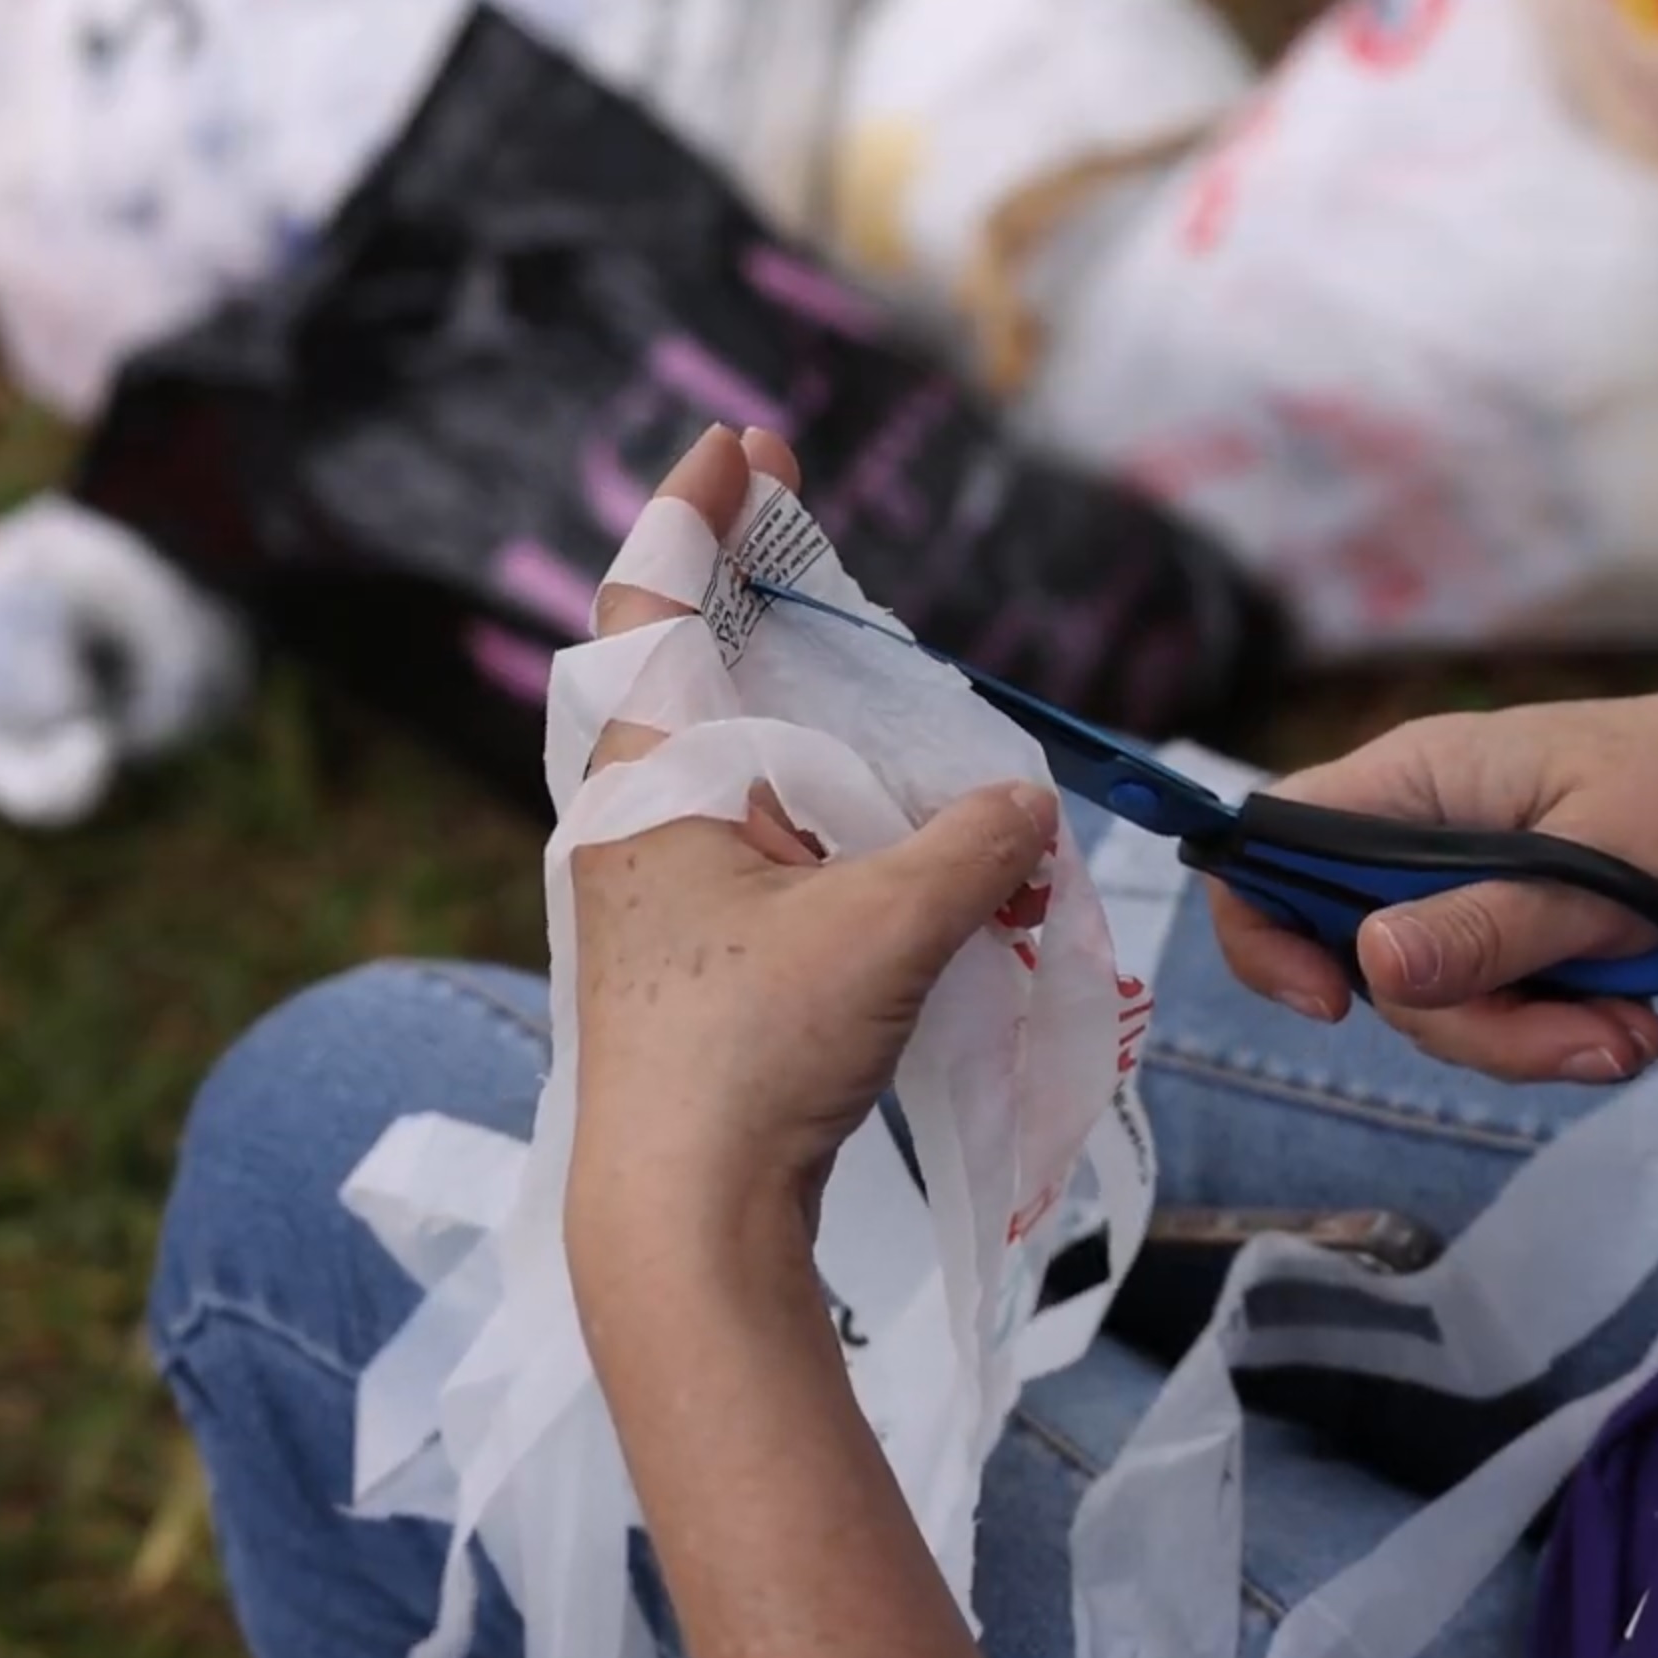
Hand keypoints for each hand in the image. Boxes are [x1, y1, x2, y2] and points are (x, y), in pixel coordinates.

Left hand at [561, 426, 1066, 1257]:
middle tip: (799, 520)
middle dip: (745, 587)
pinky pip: (751, 829)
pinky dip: (807, 792)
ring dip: (785, 700)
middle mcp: (634, 821)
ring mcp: (654, 890)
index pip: (651, 602)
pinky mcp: (686, 952)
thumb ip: (972, 843)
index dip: (694, 510)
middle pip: (680, 665)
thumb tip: (1022, 800)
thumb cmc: (752, 1054)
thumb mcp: (890, 928)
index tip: (743, 440)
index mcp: (650, 784)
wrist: (678, 1217)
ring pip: (720, 755)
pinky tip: (874, 815)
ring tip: (854, 664)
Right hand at [1211, 682, 1657, 1085]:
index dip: (1267, 932)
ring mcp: (1471, 878)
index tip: (1335, 1005)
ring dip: (1530, 1041)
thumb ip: (1487, 927)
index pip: (1272, 843)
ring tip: (1637, 1038)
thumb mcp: (1603, 875)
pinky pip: (1495, 1001)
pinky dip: (1558, 1030)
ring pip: (1437, 998)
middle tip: (1586, 1044)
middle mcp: (1426, 827)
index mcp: (1421, 779)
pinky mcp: (1517, 921)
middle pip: (1365, 957)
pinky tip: (1637, 1026)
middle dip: (1469, 1024)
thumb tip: (1369, 964)